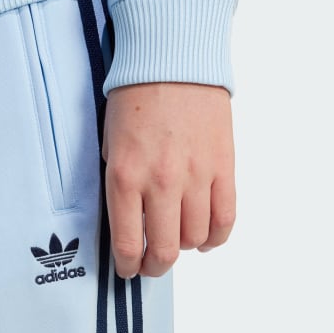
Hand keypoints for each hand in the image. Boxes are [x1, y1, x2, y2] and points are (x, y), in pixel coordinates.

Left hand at [102, 82, 235, 278]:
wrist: (171, 63)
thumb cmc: (132, 101)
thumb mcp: (107, 146)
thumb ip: (117, 186)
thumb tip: (126, 223)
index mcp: (123, 179)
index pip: (128, 243)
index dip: (128, 266)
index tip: (127, 269)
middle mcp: (160, 183)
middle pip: (165, 250)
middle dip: (155, 267)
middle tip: (150, 265)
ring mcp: (196, 176)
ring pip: (196, 238)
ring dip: (184, 248)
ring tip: (175, 241)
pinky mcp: (224, 166)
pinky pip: (226, 217)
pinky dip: (216, 236)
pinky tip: (205, 236)